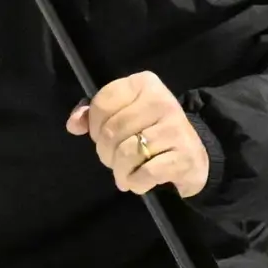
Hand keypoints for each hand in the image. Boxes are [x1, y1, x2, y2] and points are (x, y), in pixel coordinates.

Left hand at [68, 71, 209, 197]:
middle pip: (112, 131)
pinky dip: (136, 183)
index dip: (94, 127)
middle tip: (115, 159)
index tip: (104, 136)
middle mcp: (162, 101)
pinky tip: (140, 181)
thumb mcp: (123, 115)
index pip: (101, 104)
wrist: (192, 155)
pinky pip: (145, 173)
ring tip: (126, 172)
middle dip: (106, 153)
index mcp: (144, 84)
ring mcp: (176, 128)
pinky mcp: (184, 156)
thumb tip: (74, 124)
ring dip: (120, 171)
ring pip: (127, 153)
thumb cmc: (150, 132)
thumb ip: (94, 115)